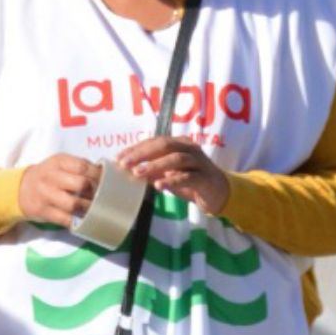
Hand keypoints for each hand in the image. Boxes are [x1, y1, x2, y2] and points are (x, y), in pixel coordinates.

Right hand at [14, 154, 105, 228]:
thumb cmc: (47, 175)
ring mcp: (46, 195)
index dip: (97, 175)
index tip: (106, 181)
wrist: (20, 189)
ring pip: (73, 204)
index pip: (83, 167)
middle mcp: (51, 177)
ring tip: (92, 208)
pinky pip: (64, 219)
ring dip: (86, 208)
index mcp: (58, 162)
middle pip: (80, 185)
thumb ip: (79, 166)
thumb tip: (104, 174)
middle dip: (93, 192)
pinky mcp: (43, 211)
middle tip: (99, 196)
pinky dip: (75, 221)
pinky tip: (82, 220)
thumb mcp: (60, 164)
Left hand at [114, 131, 230, 216]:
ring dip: (155, 165)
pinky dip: (172, 180)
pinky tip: (159, 186)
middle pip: (164, 145)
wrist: (216, 193)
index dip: (136, 148)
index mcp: (178, 144)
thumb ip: (151, 171)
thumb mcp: (167, 175)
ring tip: (138, 174)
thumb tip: (127, 171)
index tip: (118, 158)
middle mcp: (189, 148)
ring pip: (176, 158)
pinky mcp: (204, 177)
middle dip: (142, 153)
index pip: (155, 141)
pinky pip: (188, 177)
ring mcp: (198, 162)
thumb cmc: (189, 181)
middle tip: (124, 164)